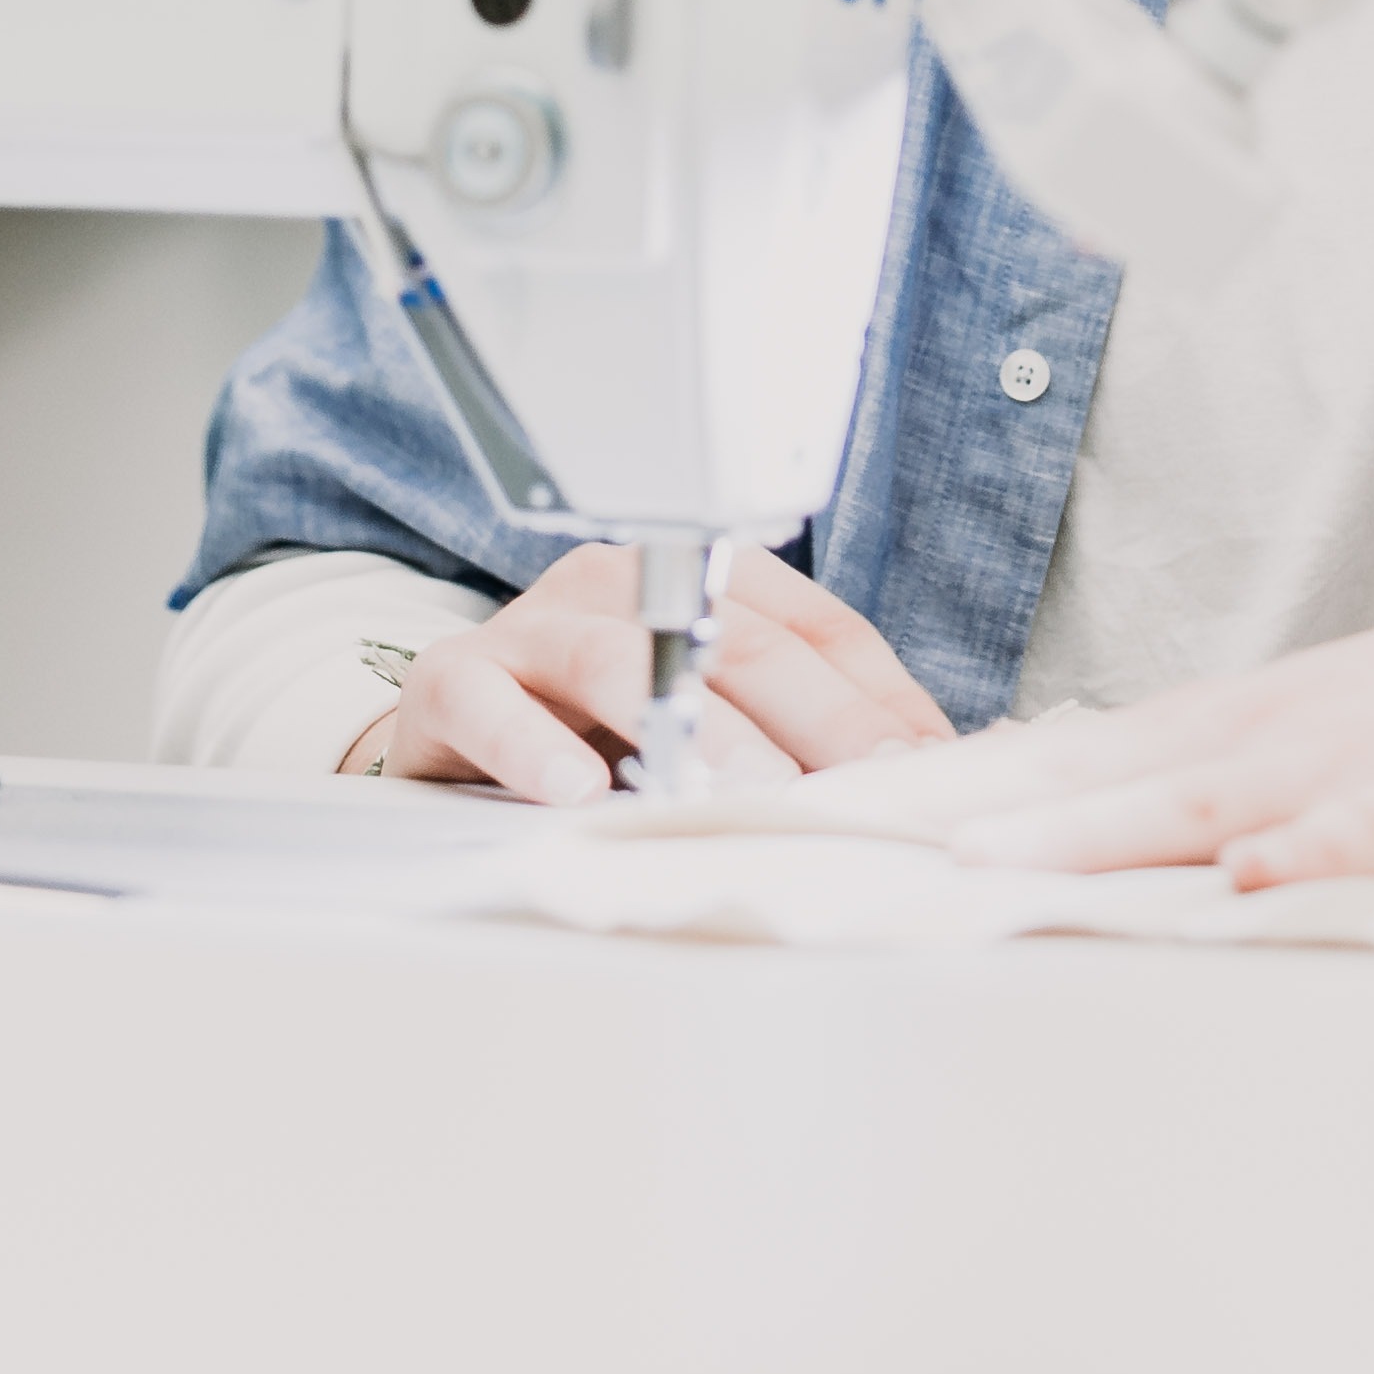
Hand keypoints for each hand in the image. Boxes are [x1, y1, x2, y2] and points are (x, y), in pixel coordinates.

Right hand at [343, 542, 961, 801]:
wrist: (449, 742)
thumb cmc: (597, 733)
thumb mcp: (710, 722)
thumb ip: (799, 736)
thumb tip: (920, 774)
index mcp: (698, 579)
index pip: (814, 625)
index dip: (875, 696)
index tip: (924, 766)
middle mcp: (622, 584)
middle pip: (736, 640)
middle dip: (813, 721)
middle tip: (860, 787)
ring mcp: (535, 626)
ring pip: (625, 661)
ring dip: (694, 732)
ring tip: (739, 793)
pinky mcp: (454, 679)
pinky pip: (495, 706)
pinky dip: (539, 751)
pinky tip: (580, 794)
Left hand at [765, 522, 1373, 888]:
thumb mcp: (1326, 736)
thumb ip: (1206, 796)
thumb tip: (1083, 854)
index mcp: (1231, 724)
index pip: (1044, 757)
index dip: (923, 792)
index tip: (806, 825)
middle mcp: (1269, 731)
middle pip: (1083, 772)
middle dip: (956, 814)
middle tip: (832, 849)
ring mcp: (1361, 753)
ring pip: (1200, 791)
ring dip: (1092, 832)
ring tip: (984, 868)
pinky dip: (1312, 850)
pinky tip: (1249, 876)